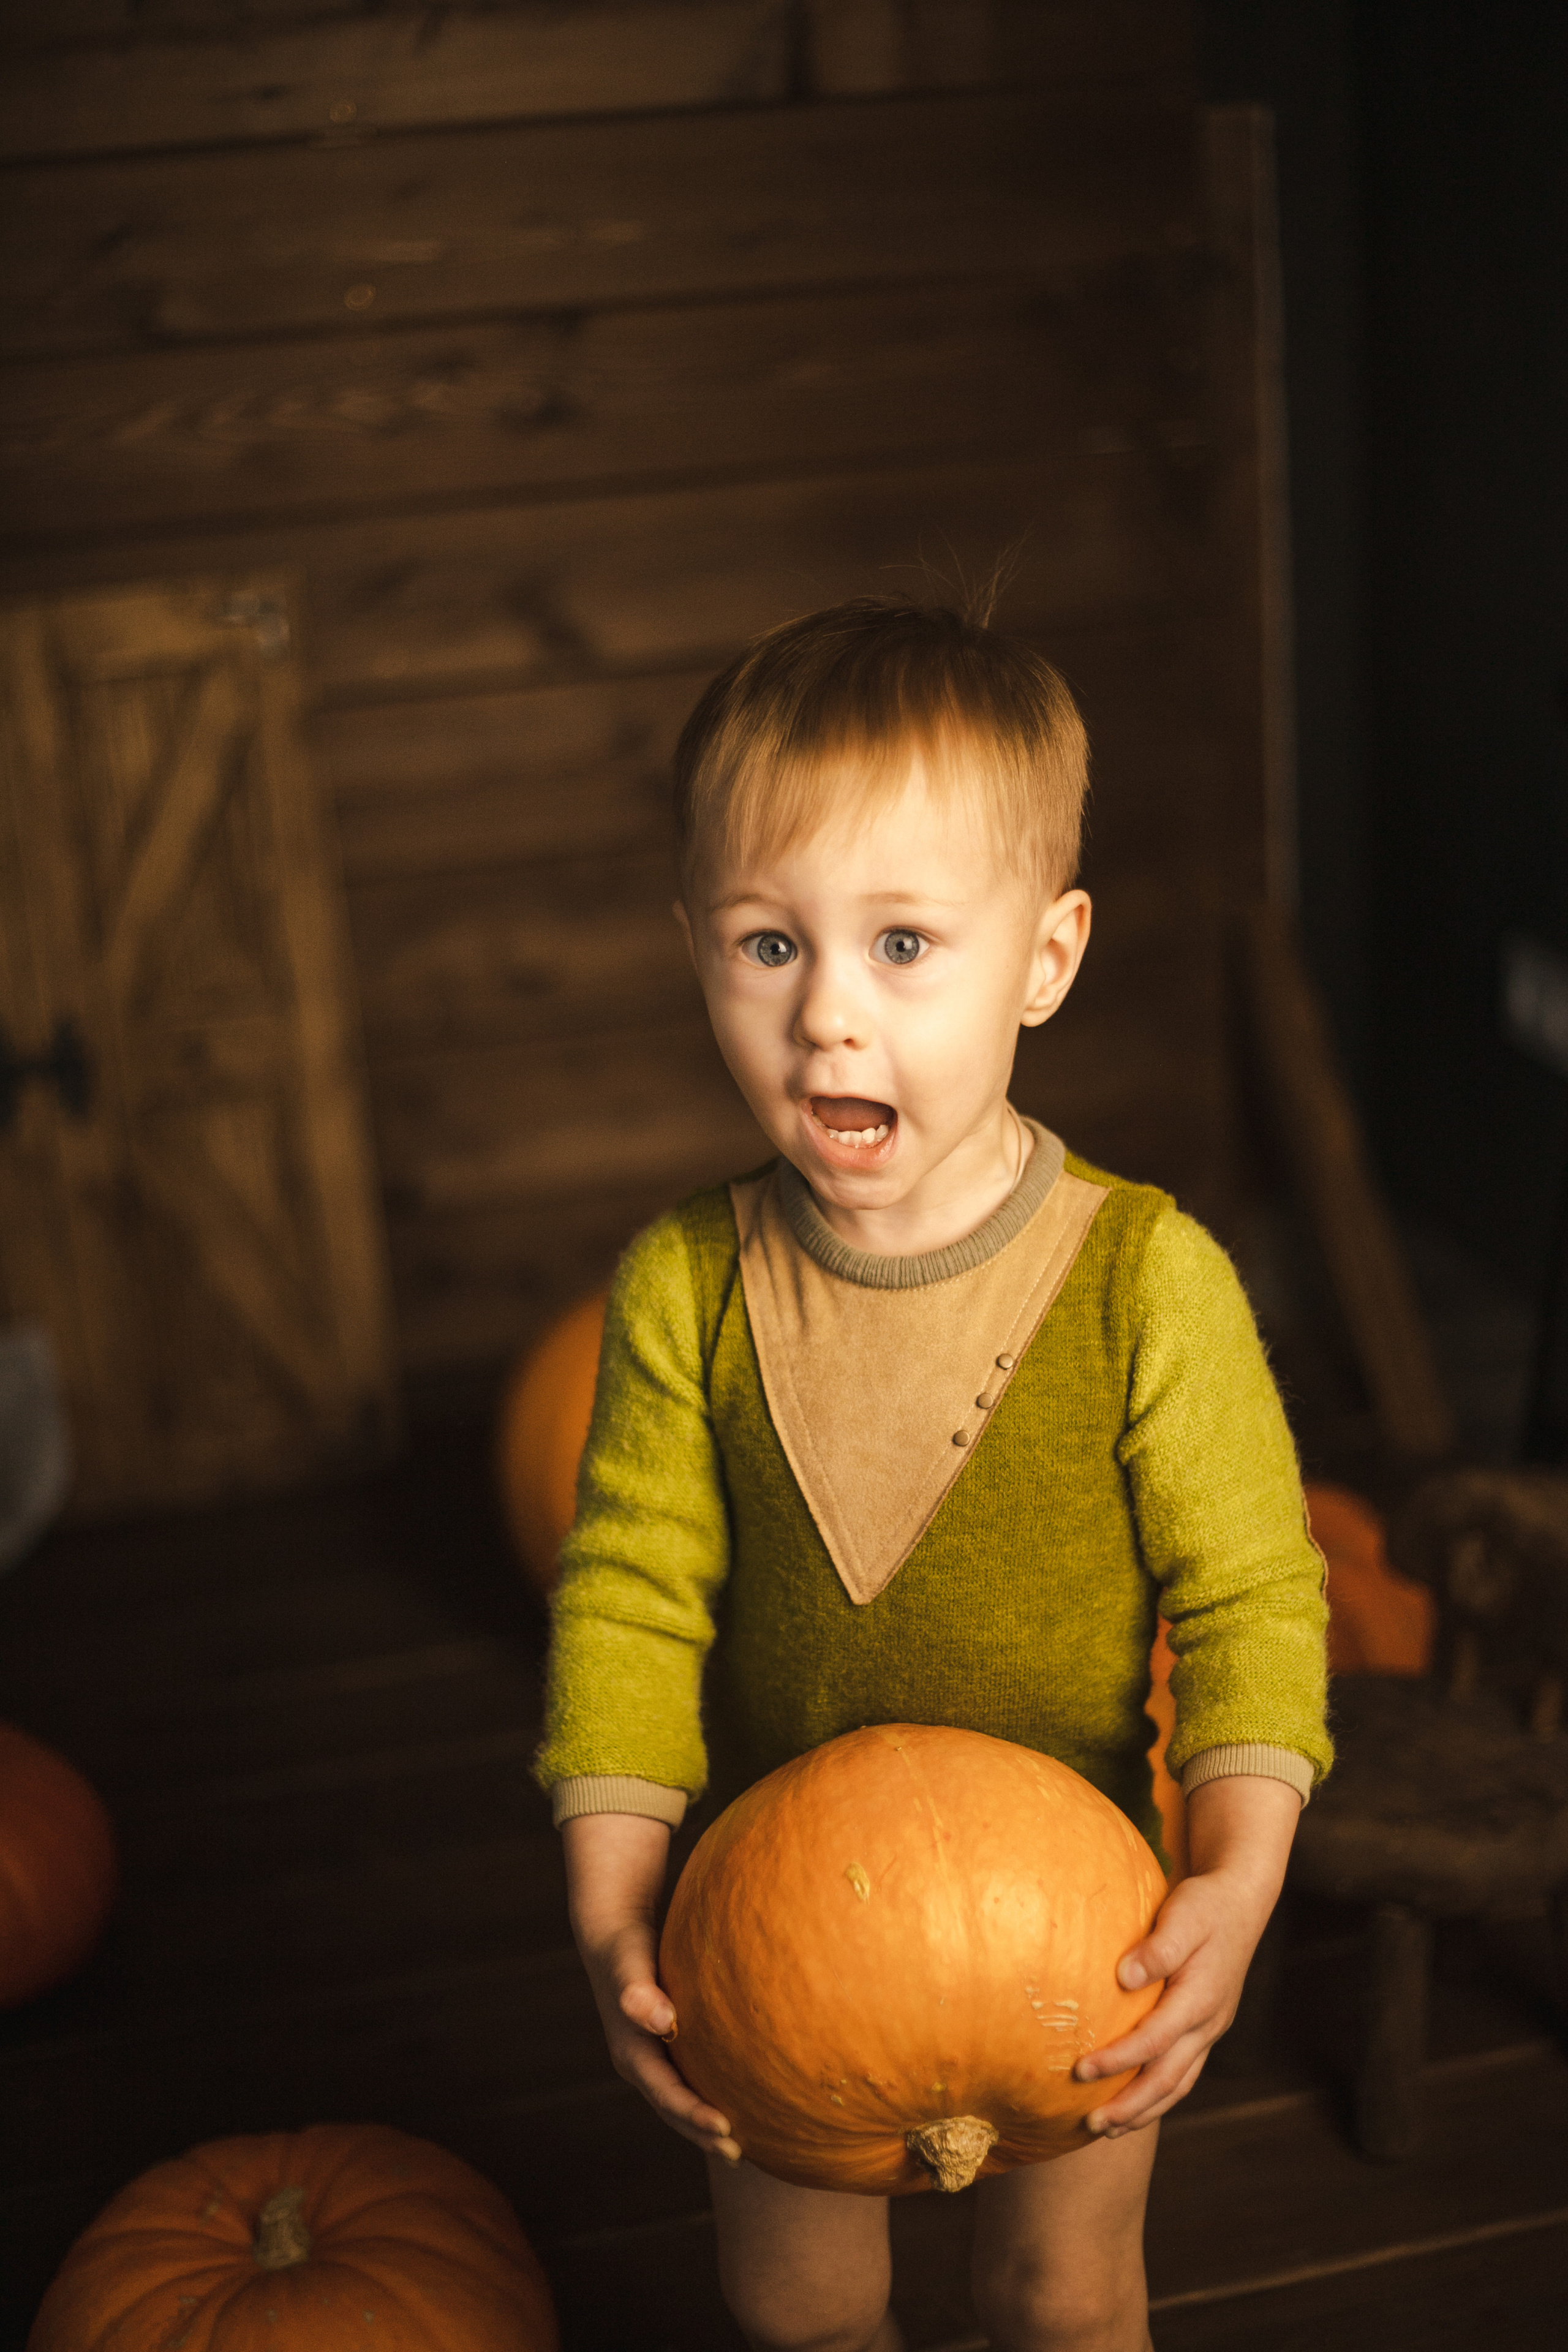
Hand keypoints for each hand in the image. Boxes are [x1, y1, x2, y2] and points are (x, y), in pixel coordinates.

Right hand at [562, 1812, 742, 2163]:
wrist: (614, 1935)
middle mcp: (641, 2064)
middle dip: (703, 2134)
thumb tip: (662, 2019)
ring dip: (707, 2125)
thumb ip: (638, 1991)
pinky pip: (691, 2080)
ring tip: (745, 2146)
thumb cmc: (626, 1947)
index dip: (694, 2115)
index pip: (666, 2095)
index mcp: (631, 2054)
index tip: (726, 2130)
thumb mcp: (629, 1964)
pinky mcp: (668, 2048)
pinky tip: (742, 2101)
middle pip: (674, 2110)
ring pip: (682, 2101)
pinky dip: (710, 2097)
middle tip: (740, 2156)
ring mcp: (654, 2059)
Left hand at [1073, 1775, 1301, 2136]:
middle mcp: (1208, 2022)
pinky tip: (1135, 2103)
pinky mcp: (1205, 2027)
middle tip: (1090, 2125)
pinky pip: (1182, 2073)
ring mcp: (1209, 2029)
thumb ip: (1158, 1948)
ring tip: (1108, 2129)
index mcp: (1200, 1998)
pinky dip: (1158, 2094)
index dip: (1118, 2060)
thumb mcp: (1184, 1915)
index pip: (1154, 2041)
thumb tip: (1124, 1977)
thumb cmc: (1206, 1904)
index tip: (1080, 2070)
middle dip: (1130, 2106)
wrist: (1241, 1902)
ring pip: (1178, 2083)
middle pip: (1168, 2079)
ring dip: (1144, 2109)